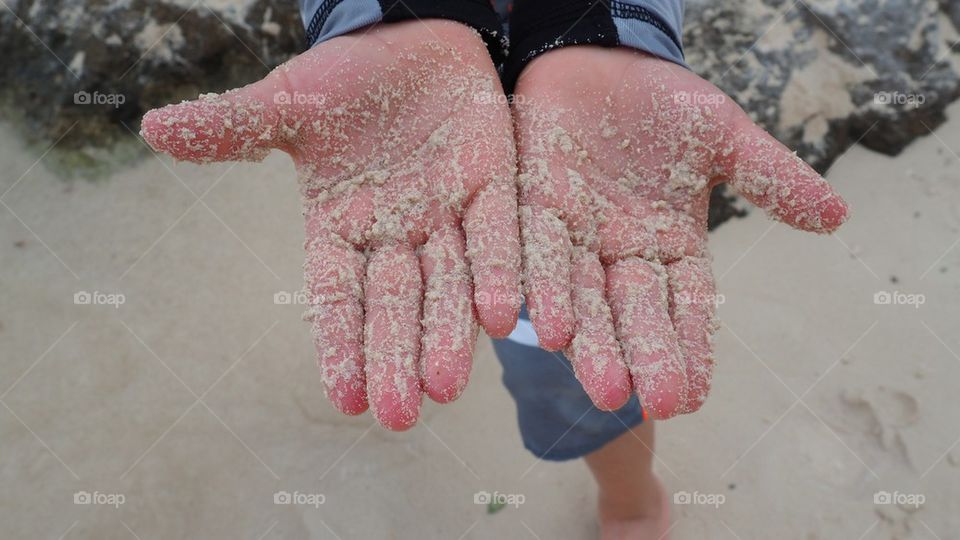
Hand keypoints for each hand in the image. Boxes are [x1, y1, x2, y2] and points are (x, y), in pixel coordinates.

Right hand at [141, 20, 520, 429]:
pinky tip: (499, 315)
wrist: (410, 36)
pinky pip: (496, 233)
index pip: (337, 297)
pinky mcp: (491, 183)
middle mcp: (395, 233)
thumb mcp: (291, 102)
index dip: (340, 344)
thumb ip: (235, 126)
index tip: (344, 400)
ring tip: (447, 387)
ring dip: (449, 334)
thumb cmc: (346, 78)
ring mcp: (446, 212)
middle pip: (395, 305)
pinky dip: (496, 271)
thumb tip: (150, 128)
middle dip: (396, 358)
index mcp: (341, 226)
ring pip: (448, 282)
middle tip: (399, 416)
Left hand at [513, 47, 847, 418]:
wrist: (601, 58)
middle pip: (633, 313)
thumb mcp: (723, 136)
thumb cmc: (665, 101)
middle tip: (648, 405)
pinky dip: (540, 285)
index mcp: (671, 245)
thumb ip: (768, 176)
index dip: (689, 349)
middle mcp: (621, 252)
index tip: (692, 398)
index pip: (685, 307)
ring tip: (600, 387)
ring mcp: (576, 233)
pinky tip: (543, 323)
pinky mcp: (533, 204)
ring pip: (581, 295)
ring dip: (589, 341)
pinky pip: (534, 249)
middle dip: (641, 357)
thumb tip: (837, 217)